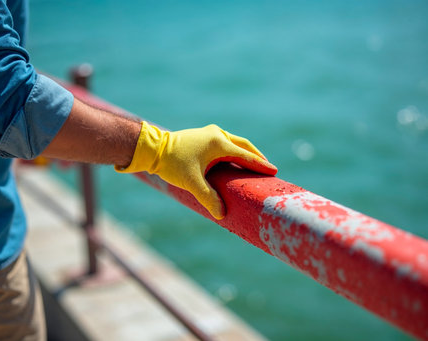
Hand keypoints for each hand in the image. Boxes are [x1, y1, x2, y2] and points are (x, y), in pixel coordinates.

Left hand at [115, 121, 276, 218]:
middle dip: (256, 157)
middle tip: (268, 169)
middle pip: (244, 146)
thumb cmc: (173, 164)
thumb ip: (208, 197)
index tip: (274, 171)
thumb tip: (221, 213)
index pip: (245, 156)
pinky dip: (235, 151)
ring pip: (235, 142)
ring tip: (254, 165)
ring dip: (246, 153)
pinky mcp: (205, 135)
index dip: (260, 165)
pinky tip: (236, 160)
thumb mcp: (191, 182)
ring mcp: (211, 133)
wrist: (154, 149)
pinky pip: (227, 142)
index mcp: (218, 143)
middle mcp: (217, 134)